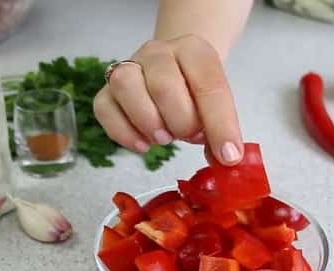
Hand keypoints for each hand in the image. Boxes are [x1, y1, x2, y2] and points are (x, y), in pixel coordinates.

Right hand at [93, 34, 243, 164]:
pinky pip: (104, 108)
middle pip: (163, 86)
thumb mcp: (216, 105)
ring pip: (126, 86)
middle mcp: (158, 51)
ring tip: (165, 138)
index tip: (228, 155)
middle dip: (181, 123)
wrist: (175, 71)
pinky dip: (123, 132)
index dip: (220, 124)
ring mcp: (129, 66)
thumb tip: (224, 158)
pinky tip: (143, 144)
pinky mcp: (107, 89)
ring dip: (149, 122)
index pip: (208, 85)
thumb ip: (220, 130)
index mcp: (194, 50)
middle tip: (190, 136)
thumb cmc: (196, 93)